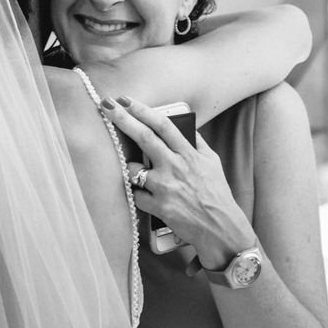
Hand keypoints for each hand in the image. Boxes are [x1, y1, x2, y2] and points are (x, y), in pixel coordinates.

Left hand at [100, 97, 255, 268]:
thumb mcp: (212, 162)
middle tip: (107, 105)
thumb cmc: (216, 194)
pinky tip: (150, 197)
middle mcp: (176, 166)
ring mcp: (166, 186)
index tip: (126, 100)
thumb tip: (184, 126)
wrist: (221, 228)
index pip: (163, 125)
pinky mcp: (159, 206)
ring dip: (133, 170)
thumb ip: (196, 143)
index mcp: (189, 154)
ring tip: (144, 177)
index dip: (142, 110)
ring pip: (134, 169)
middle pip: (144, 137)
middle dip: (122, 118)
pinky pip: (136, 195)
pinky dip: (139, 195)